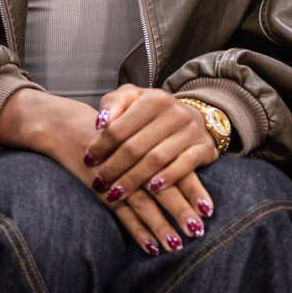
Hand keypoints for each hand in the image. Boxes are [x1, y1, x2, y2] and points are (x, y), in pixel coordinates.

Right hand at [0, 87, 216, 254]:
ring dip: (161, 227)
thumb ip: (160, 135)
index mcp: (149, 141)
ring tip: (177, 245)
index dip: (192, 188)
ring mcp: (118, 179)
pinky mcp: (103, 192)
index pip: (176, 167)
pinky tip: (152, 248)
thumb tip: (190, 154)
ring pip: (144, 205)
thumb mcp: (134, 119)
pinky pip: (123, 216)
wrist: (69, 128)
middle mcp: (135, 162)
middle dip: (181, 212)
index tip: (208, 209)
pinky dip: (138, 232)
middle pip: (163, 190)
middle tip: (198, 231)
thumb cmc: (108, 126)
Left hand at [84, 84, 217, 205]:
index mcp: (153, 99)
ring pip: (156, 159)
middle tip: (98, 184)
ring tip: (116, 194)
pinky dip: (168, 178)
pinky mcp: (204, 147)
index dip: (100, 147)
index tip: (87, 161)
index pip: (119, 127)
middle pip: (135, 147)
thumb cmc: (152, 112)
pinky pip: (185, 165)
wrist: (192, 116)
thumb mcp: (132, 98)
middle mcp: (174, 112)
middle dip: (113, 168)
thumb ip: (113, 104)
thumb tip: (101, 123)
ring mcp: (190, 130)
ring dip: (133, 180)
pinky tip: (152, 189)